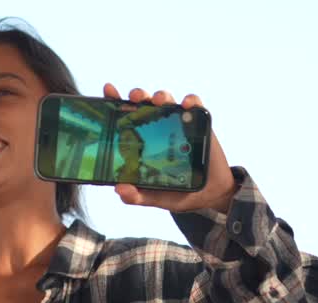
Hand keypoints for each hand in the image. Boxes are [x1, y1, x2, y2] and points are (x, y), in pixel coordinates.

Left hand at [103, 83, 237, 213]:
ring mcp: (178, 123)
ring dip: (161, 96)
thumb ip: (137, 196)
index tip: (108, 90)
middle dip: (138, 95)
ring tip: (159, 100)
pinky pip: (195, 106)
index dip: (115, 102)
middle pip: (144, 103)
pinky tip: (187, 105)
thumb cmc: (178, 192)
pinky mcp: (198, 122)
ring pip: (167, 100)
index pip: (125, 117)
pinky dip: (192, 101)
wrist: (209, 194)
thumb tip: (119, 189)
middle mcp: (157, 127)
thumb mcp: (155, 197)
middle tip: (134, 97)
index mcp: (142, 141)